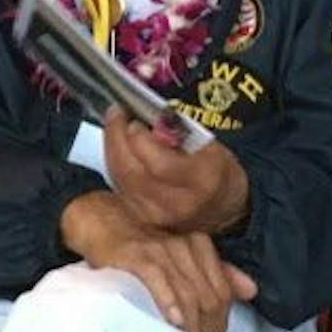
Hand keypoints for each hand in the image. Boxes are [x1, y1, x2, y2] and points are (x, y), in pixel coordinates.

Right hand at [59, 190, 256, 331]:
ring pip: (188, 293)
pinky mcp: (137, 254)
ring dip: (190, 326)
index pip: (222, 293)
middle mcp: (185, 246)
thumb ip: (219, 273)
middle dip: (206, 331)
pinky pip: (158, 278)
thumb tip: (251, 290)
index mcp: (201, 246)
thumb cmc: (144, 247)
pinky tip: (171, 320)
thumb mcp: (183, 257)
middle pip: (208, 297)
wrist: (104, 224)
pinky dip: (168, 301)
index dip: (219, 324)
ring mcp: (161, 249)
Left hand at [103, 110, 249, 234]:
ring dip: (112, 148)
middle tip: (116, 113)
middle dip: (117, 137)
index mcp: (201, 182)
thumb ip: (180, 134)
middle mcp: (176, 204)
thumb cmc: (217, 172)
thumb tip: (152, 121)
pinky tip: (118, 147)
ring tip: (115, 125)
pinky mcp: (141, 218)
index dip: (140, 138)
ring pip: (120, 178)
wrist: (219, 209)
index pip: (159, 164)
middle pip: (132, 170)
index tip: (135, 116)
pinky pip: (119, 186)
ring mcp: (156, 215)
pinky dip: (114, 163)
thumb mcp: (211, 145)